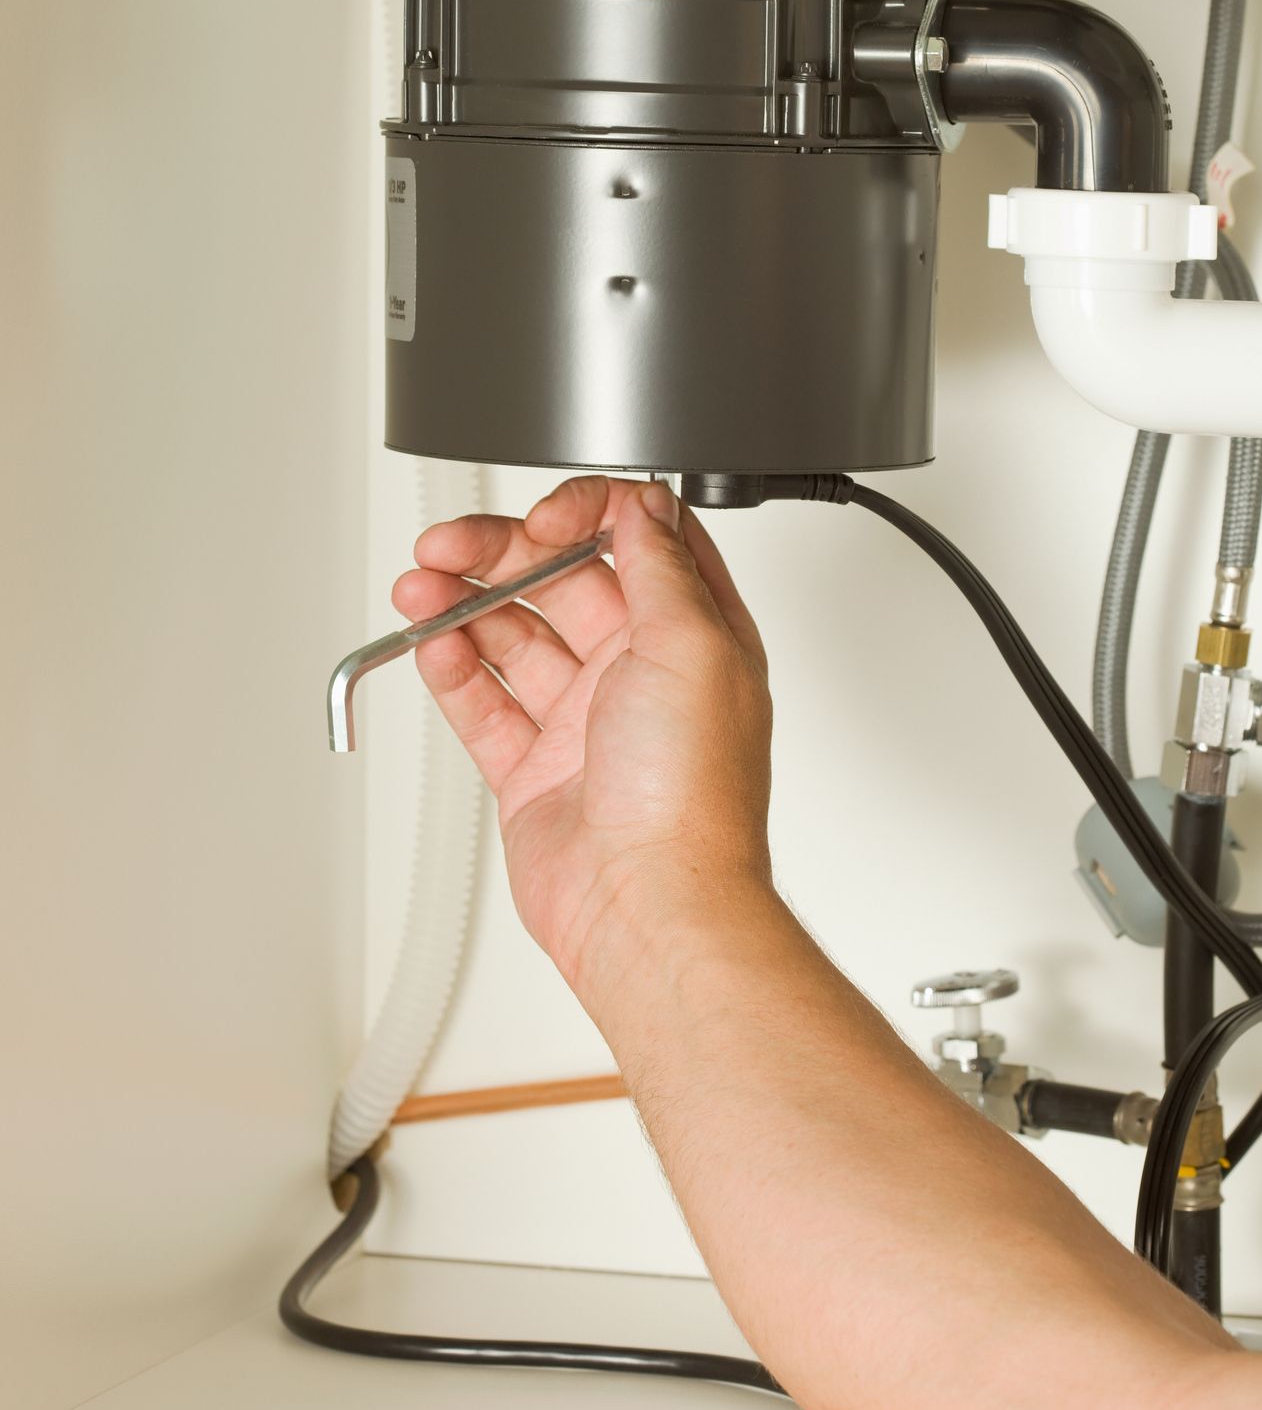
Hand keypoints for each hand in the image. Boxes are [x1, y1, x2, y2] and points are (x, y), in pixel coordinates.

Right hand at [392, 477, 772, 1000]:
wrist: (648, 906)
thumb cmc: (692, 796)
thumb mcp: (694, 645)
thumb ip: (661, 566)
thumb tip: (644, 503)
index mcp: (692, 634)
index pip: (638, 539)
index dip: (587, 514)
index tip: (545, 519)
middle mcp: (641, 671)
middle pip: (561, 580)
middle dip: (501, 553)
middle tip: (449, 546)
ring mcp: (584, 721)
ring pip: (512, 636)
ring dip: (463, 603)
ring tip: (419, 588)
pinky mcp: (535, 769)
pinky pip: (484, 704)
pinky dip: (452, 669)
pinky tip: (429, 643)